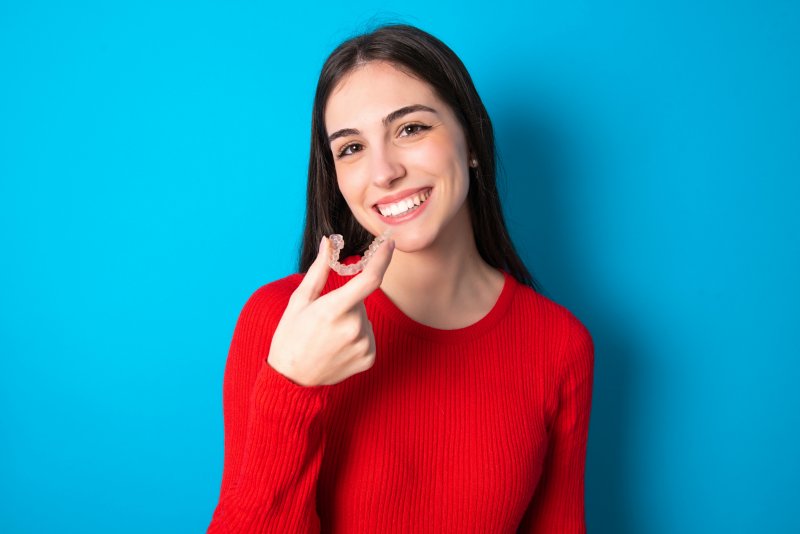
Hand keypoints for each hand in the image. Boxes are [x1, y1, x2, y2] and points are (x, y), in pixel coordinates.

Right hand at [266, 234, 394, 385]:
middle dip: (348, 302)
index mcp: (333, 309)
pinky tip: (338, 347)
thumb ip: (319, 270)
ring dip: (352, 321)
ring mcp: (363, 345)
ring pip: (364, 319)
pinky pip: (368, 337)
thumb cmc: (291, 335)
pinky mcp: (369, 358)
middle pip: (361, 301)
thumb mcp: (300, 300)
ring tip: (329, 336)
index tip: (389, 243)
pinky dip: (357, 337)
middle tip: (325, 318)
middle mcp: (353, 328)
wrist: (292, 378)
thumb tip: (329, 243)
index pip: (369, 279)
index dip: (383, 258)